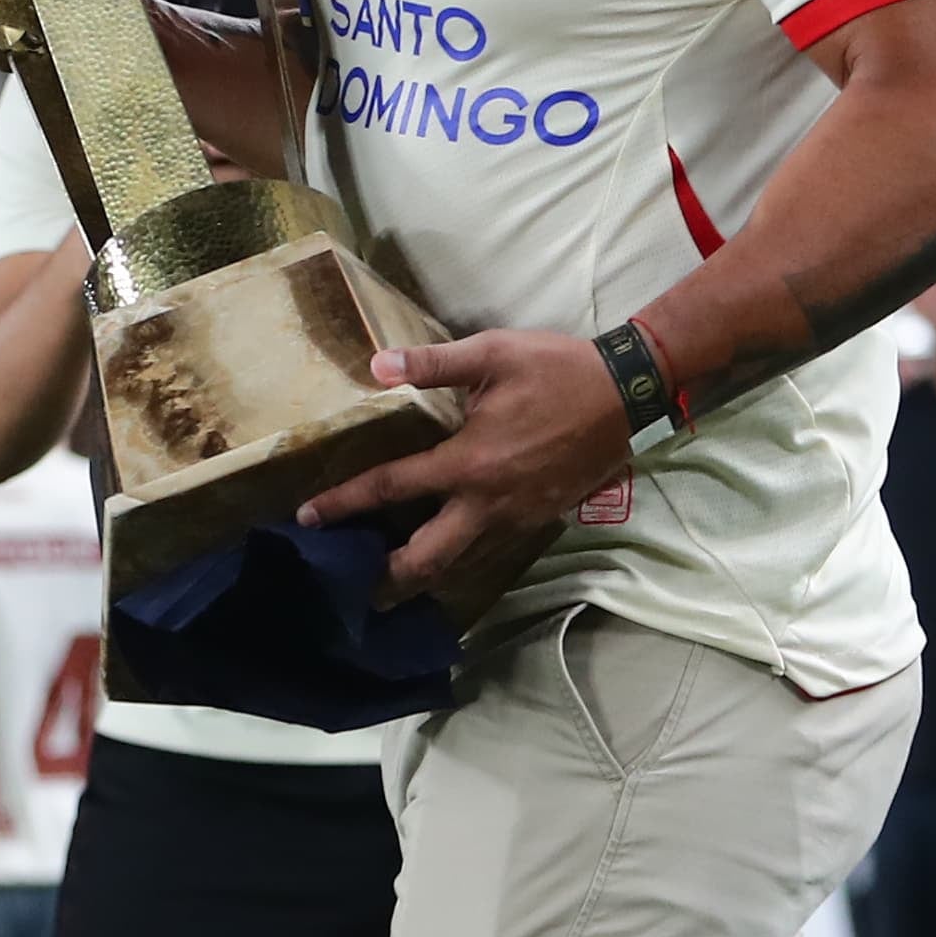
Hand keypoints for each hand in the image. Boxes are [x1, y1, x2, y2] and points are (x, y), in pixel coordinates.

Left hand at [297, 329, 631, 606]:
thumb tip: (376, 364)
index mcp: (468, 463)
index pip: (393, 489)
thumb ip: (432, 362)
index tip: (308, 518)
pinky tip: (444, 550)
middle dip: (385, 577)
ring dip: (421, 575)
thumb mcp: (492, 354)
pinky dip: (459, 559)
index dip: (346, 504)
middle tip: (351, 582)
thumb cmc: (556, 370)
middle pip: (426, 559)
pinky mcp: (538, 519)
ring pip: (460, 563)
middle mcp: (487, 504)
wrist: (627, 394)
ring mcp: (516, 518)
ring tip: (387, 575)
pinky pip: (489, 551)